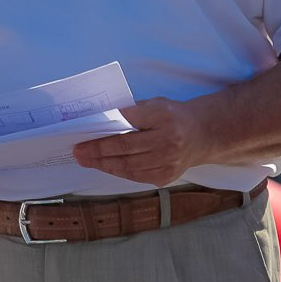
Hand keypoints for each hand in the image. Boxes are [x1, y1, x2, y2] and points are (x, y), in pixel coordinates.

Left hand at [71, 98, 208, 186]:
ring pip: (128, 166)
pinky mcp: (166, 177)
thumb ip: (132, 111)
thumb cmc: (173, 116)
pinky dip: (117, 171)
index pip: (128, 121)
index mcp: (164, 116)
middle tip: (78, 151)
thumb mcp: (156, 104)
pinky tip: (104, 166)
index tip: (85, 131)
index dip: (106, 128)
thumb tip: (102, 120)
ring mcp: (168, 162)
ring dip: (103, 164)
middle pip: (125, 147)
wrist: (202, 135)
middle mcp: (168, 140)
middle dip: (97, 150)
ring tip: (85, 160)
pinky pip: (136, 176)